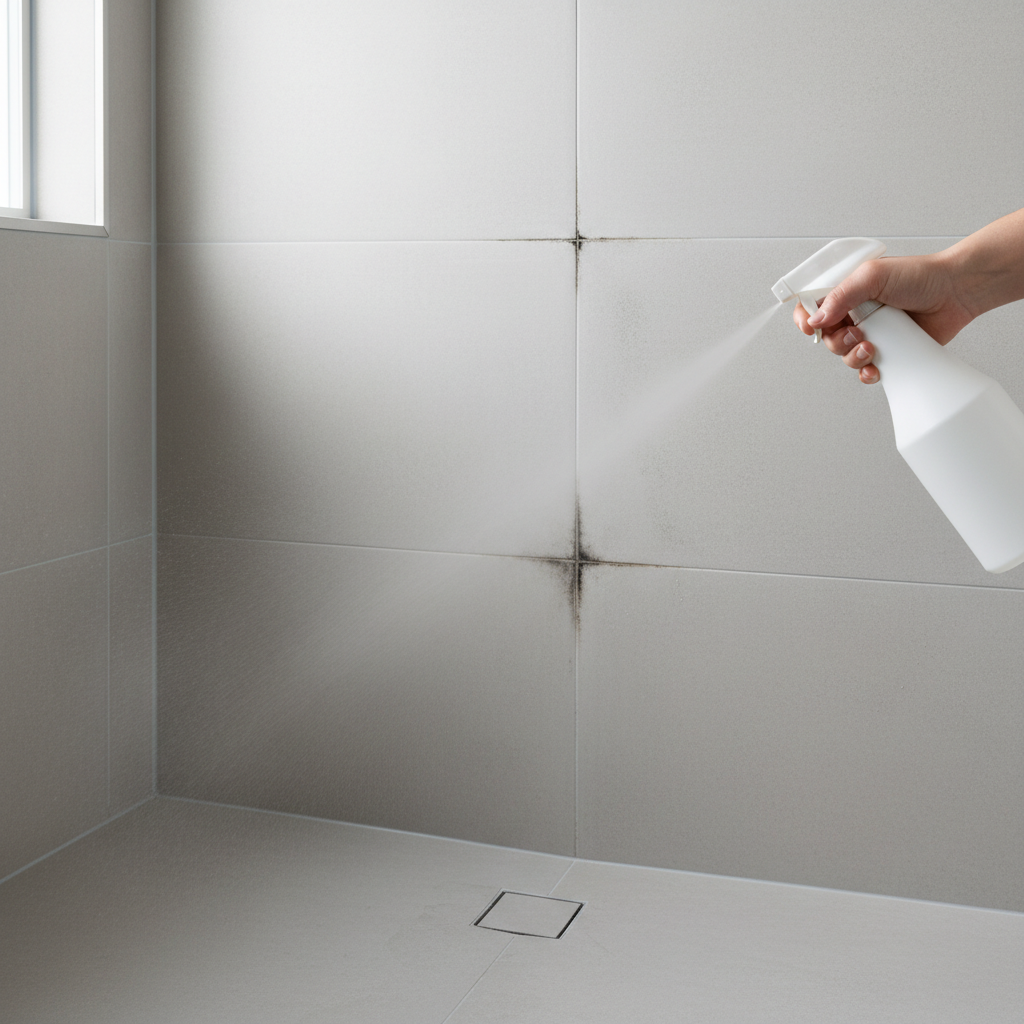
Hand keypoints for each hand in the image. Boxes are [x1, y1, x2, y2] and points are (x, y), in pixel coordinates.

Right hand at [792, 251, 974, 384]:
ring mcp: (871, 334)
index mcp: (847, 293)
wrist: (955, 292)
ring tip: (872, 347)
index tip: (810, 328)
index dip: (805, 321)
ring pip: (844, 357)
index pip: (812, 308)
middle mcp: (855, 314)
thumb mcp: (872, 275)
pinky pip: (865, 370)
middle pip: (826, 338)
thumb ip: (841, 296)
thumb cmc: (919, 276)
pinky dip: (867, 373)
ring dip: (852, 357)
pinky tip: (876, 367)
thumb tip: (816, 319)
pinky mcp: (887, 352)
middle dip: (836, 341)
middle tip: (856, 333)